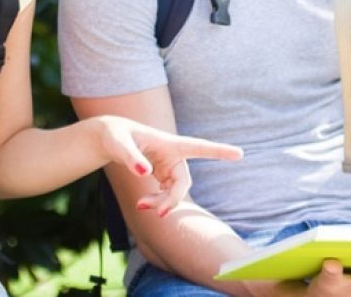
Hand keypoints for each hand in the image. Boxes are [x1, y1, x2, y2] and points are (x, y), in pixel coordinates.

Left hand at [95, 116, 242, 215]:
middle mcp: (175, 155)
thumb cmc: (116, 136)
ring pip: (175, 191)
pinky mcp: (163, 175)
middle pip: (184, 182)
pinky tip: (143, 204)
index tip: (240, 153)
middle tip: (157, 214)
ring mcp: (170, 166)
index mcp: (170, 143)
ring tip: (140, 206)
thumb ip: (131, 158)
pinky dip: (157, 202)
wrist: (111, 138)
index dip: (219, 151)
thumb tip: (145, 174)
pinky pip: (167, 193)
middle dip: (172, 199)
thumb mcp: (119, 145)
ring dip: (162, 203)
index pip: (199, 147)